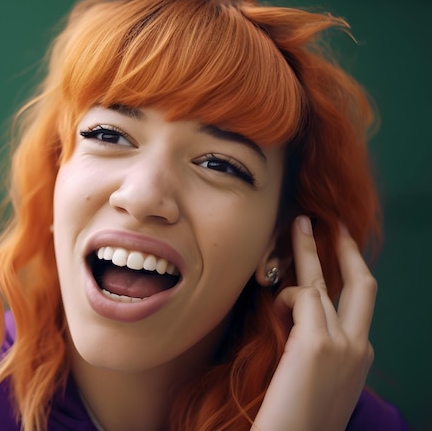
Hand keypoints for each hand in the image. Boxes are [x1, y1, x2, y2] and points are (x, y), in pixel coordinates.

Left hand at [252, 216, 376, 430]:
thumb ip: (312, 343)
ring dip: (305, 251)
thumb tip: (292, 311)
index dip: (351, 274)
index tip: (341, 253)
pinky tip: (272, 313)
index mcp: (359, 357)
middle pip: (363, 285)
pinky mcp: (319, 342)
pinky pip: (300, 296)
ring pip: (322, 283)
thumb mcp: (313, 376)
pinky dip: (282, 297)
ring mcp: (343, 344)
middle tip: (335, 224)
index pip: (358, 304)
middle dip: (349, 249)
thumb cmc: (292, 414)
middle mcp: (359, 347)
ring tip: (296, 224)